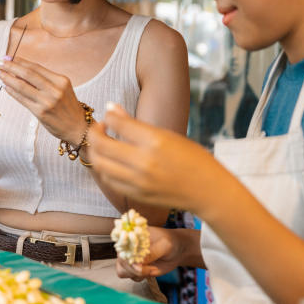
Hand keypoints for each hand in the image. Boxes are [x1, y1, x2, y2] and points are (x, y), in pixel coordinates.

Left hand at [0, 57, 87, 144]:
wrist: (78, 128)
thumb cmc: (68, 107)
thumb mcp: (62, 89)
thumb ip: (46, 80)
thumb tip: (21, 71)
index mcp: (61, 80)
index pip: (36, 67)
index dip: (21, 61)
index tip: (9, 57)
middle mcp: (55, 89)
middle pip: (28, 74)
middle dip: (11, 67)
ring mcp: (47, 101)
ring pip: (22, 86)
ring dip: (8, 78)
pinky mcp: (40, 113)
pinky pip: (22, 99)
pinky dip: (12, 92)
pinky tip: (5, 87)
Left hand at [88, 103, 229, 215]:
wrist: (208, 191)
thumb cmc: (193, 159)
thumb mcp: (168, 135)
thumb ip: (136, 124)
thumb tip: (111, 108)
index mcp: (155, 140)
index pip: (117, 123)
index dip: (108, 115)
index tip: (110, 114)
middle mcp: (144, 161)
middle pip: (101, 144)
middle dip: (94, 132)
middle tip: (100, 128)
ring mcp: (138, 181)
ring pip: (99, 164)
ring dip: (95, 151)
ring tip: (103, 144)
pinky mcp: (136, 195)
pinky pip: (109, 180)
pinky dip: (104, 168)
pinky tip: (111, 162)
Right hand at [116, 226, 185, 280]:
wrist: (176, 251)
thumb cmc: (170, 243)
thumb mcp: (165, 245)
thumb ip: (152, 253)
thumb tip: (139, 263)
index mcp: (132, 235)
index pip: (122, 245)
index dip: (127, 255)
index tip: (139, 262)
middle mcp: (128, 247)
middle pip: (121, 261)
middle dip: (135, 268)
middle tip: (151, 268)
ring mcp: (130, 258)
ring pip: (123, 271)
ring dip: (136, 274)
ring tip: (151, 268)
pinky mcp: (135, 268)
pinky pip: (130, 276)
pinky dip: (139, 277)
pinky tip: (150, 271)